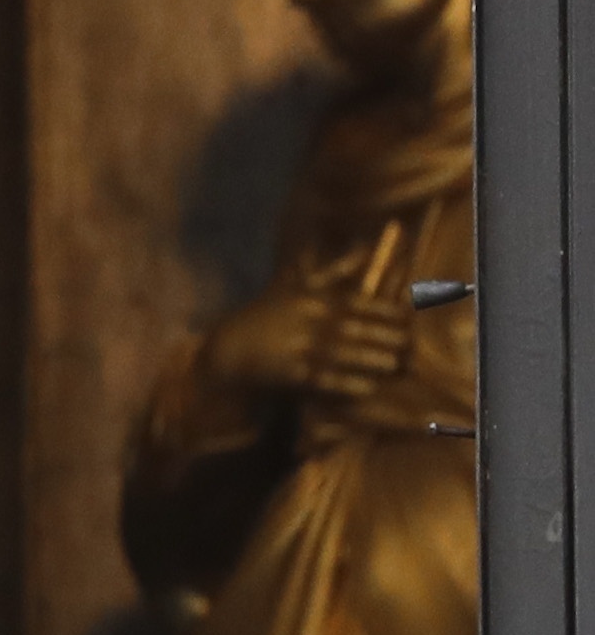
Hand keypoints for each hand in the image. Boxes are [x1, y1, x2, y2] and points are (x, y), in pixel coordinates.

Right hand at [199, 279, 409, 405]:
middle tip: (408, 346)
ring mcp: (295, 347)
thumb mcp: (294, 286)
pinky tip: (367, 388)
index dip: (385, 311)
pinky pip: (321, 379)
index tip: (407, 319)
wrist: (227, 348)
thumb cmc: (266, 316)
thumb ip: (333, 270)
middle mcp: (304, 320)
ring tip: (393, 365)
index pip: (354, 302)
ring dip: (370, 359)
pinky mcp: (287, 372)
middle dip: (383, 337)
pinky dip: (345, 383)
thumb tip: (365, 246)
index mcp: (308, 298)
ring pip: (340, 353)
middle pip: (352, 327)